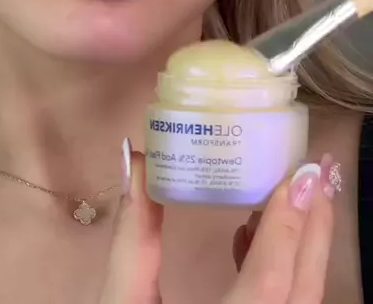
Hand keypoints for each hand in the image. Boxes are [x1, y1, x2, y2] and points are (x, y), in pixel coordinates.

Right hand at [99, 145, 336, 303]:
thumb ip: (133, 236)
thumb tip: (137, 159)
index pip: (267, 282)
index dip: (286, 226)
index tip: (299, 174)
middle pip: (302, 291)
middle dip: (314, 227)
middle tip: (315, 170)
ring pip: (302, 302)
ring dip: (304, 247)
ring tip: (293, 194)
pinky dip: (282, 273)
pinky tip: (251, 238)